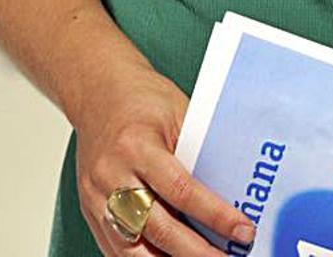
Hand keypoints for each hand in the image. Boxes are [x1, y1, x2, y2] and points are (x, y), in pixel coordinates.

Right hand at [73, 62, 257, 254]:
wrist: (98, 91)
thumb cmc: (140, 98)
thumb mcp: (177, 112)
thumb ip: (197, 151)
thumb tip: (230, 189)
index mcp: (136, 145)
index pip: (181, 191)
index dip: (215, 216)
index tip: (242, 231)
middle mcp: (112, 176)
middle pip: (158, 230)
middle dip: (197, 253)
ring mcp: (96, 199)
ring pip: (132, 252)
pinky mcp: (90, 213)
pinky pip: (116, 251)